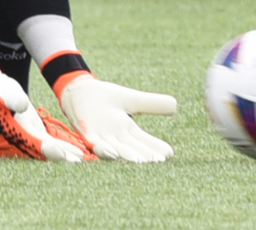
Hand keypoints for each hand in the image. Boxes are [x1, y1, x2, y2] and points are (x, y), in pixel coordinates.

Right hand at [0, 64, 86, 161]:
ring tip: (80, 158)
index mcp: (17, 129)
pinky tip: (72, 149)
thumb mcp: (5, 91)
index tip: (65, 155)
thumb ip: (12, 98)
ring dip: (63, 154)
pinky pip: (48, 142)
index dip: (51, 150)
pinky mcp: (32, 131)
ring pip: (48, 148)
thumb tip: (21, 105)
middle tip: (79, 161)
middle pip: (45, 150)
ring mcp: (27, 135)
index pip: (36, 143)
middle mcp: (22, 137)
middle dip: (62, 156)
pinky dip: (60, 147)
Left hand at [59, 74, 176, 162]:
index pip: (145, 141)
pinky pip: (92, 141)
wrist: (79, 90)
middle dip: (144, 156)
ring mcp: (100, 135)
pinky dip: (101, 147)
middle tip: (158, 163)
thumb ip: (152, 103)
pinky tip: (109, 151)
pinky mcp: (85, 130)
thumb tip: (175, 105)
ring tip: (137, 161)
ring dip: (125, 155)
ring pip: (115, 148)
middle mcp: (115, 137)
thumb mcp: (132, 99)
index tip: (169, 154)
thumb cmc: (106, 98)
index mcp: (128, 131)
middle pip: (132, 148)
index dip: (156, 147)